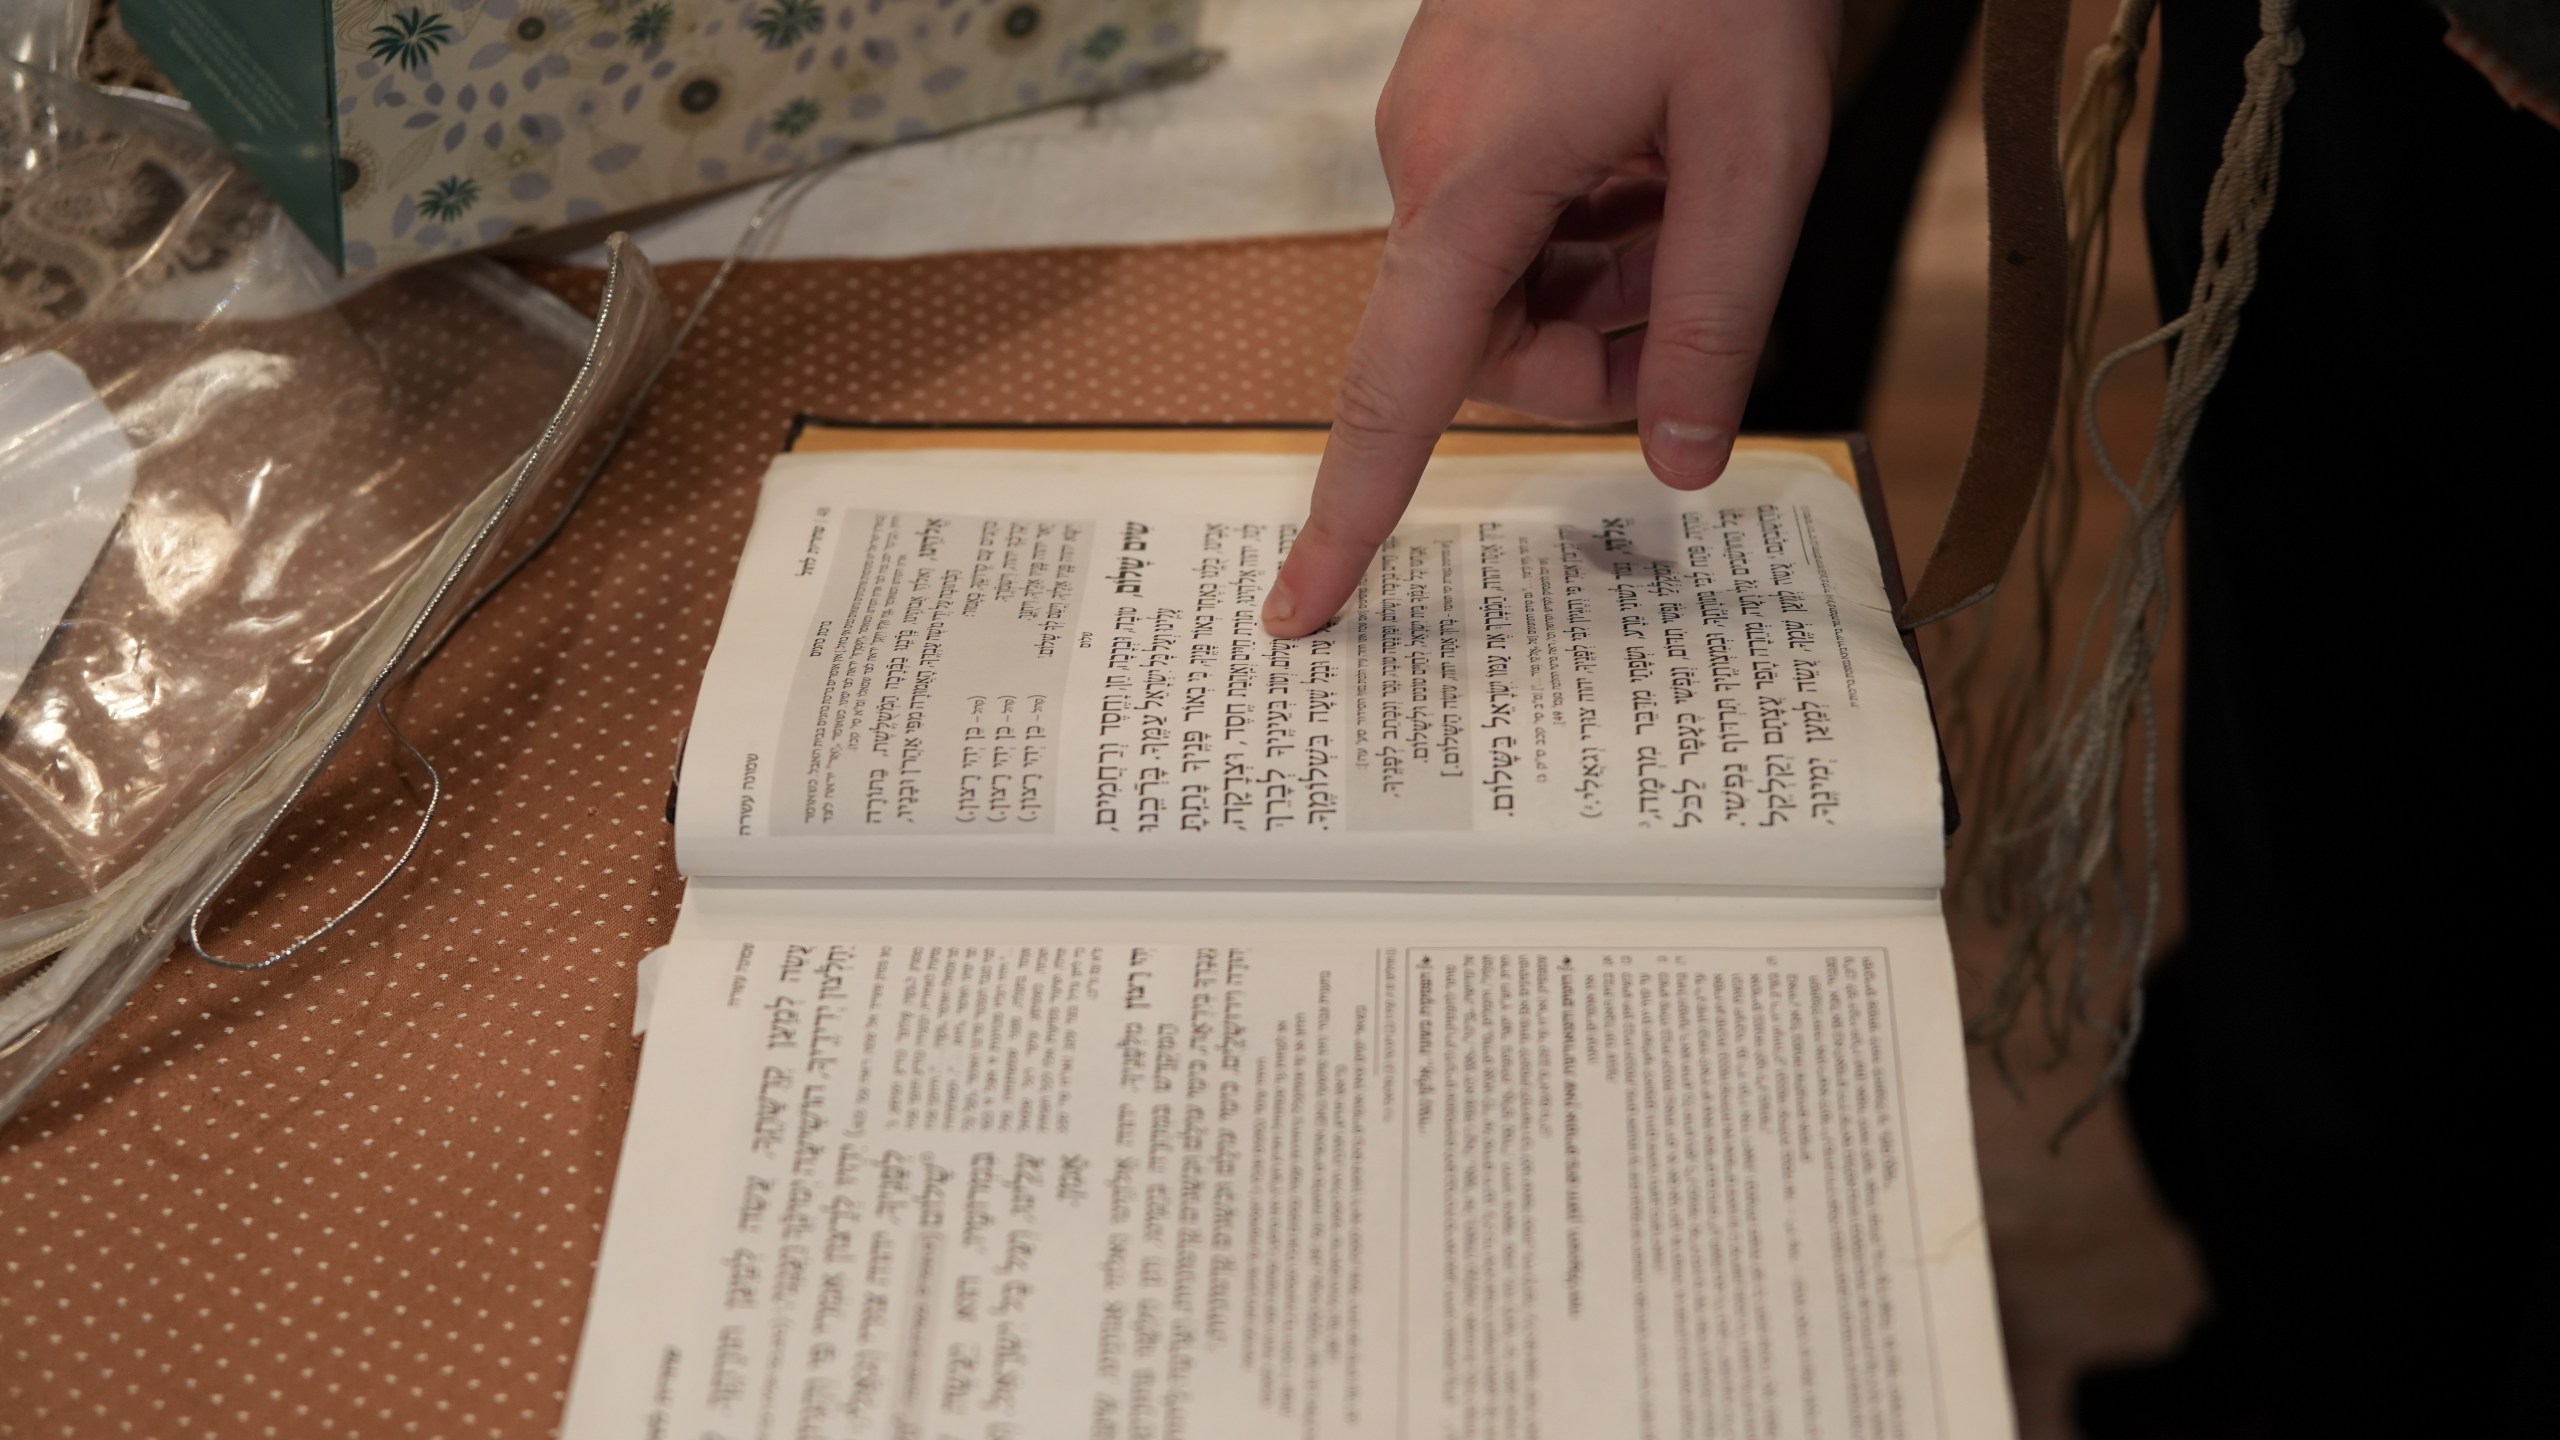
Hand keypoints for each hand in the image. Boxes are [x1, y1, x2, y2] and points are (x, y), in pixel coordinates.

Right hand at [1261, 0, 1838, 636]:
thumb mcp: (1756, 147)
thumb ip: (1714, 313)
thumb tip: (1682, 465)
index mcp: (1476, 174)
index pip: (1397, 383)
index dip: (1352, 509)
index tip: (1302, 608)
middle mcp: (1424, 156)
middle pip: (1478, 347)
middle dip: (1590, 361)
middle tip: (1697, 310)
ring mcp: (1435, 123)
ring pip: (1501, 288)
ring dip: (1601, 290)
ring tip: (1691, 208)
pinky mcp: (1462, 101)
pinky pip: (1510, 221)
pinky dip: (1589, 230)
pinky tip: (1657, 166)